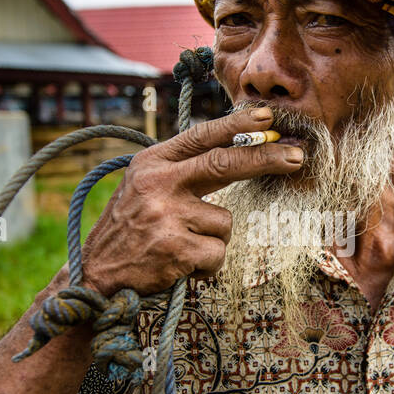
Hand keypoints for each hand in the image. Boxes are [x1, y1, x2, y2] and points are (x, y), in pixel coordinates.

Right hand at [76, 107, 302, 296]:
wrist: (95, 277)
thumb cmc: (129, 232)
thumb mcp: (143, 187)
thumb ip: (181, 170)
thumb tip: (236, 150)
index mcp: (152, 163)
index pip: (201, 136)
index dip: (237, 125)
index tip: (268, 117)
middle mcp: (158, 183)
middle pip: (225, 164)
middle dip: (267, 158)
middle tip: (298, 156)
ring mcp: (166, 215)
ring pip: (225, 223)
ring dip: (214, 241)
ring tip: (183, 247)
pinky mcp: (175, 248)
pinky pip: (218, 254)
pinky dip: (207, 266)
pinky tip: (181, 266)